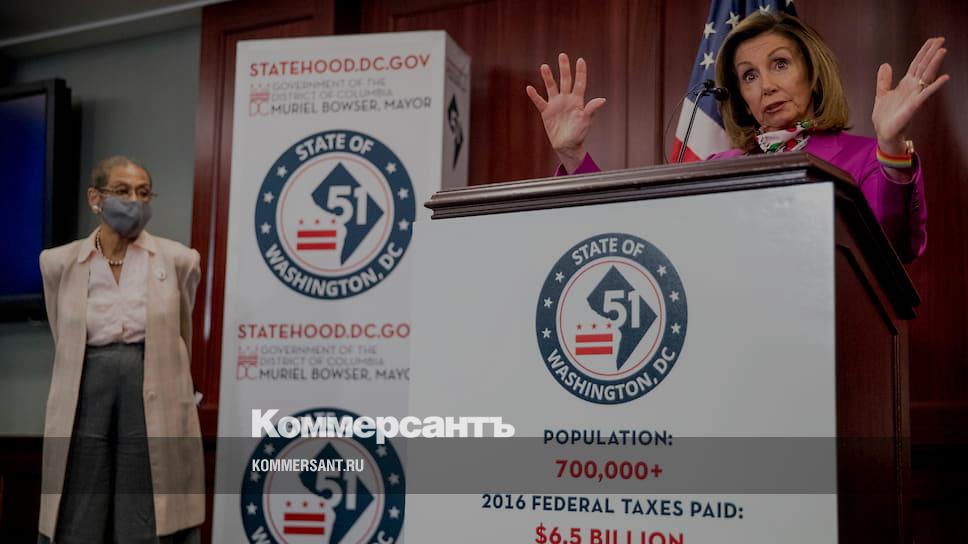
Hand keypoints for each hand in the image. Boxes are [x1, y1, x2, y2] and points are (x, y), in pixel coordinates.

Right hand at [526, 53, 606, 172]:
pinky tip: (529, 88)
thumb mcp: (586, 121)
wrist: (567, 146)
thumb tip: (602, 100)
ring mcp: (556, 104)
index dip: (580, 72)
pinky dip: (534, 95)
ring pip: (551, 87)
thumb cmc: (579, 134)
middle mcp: (566, 99)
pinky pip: (539, 101)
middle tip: (562, 55)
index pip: (579, 83)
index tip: (580, 60)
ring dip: (548, 77)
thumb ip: (591, 109)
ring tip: (544, 66)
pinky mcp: (546, 112)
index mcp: (577, 100)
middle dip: (564, 68)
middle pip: (565, 80)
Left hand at [872, 37, 949, 155]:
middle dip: (931, 52)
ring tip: (942, 51)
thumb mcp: (881, 94)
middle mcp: (912, 88)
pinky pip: (926, 94)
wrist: (883, 132)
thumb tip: (885, 64)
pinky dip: (935, 86)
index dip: (924, 52)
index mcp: (905, 84)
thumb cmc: (885, 116)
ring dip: (934, 63)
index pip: (916, 64)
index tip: (932, 40)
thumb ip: (884, 80)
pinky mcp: (914, 106)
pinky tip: (944, 77)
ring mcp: (915, 96)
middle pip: (924, 66)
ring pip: (927, 76)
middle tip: (941, 39)